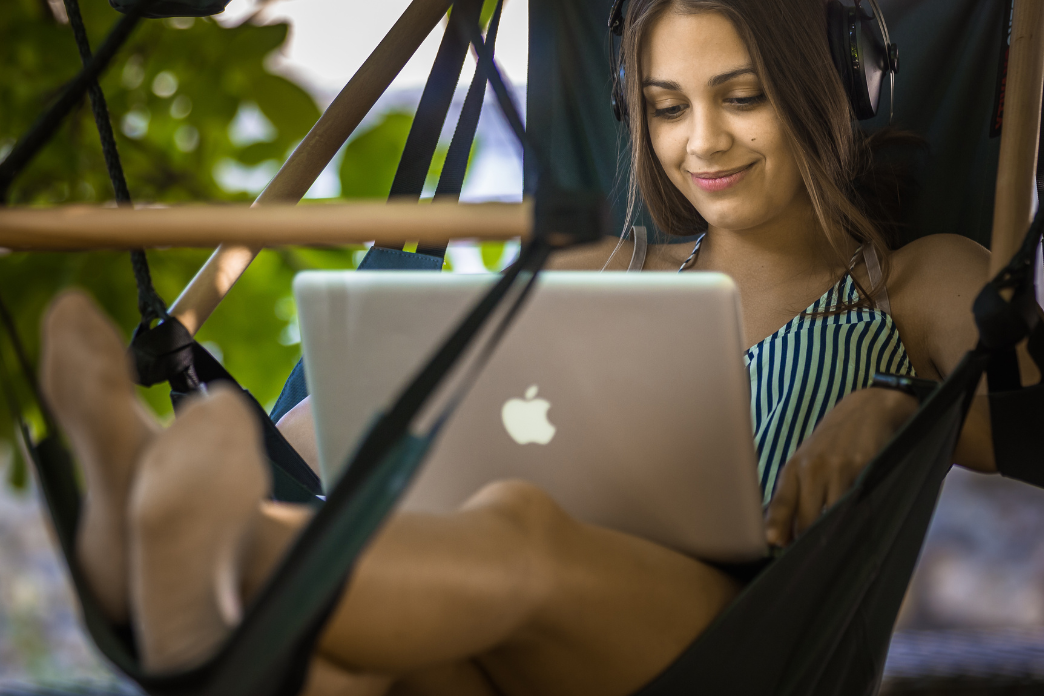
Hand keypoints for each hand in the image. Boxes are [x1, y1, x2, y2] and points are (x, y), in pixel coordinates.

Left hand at [764, 387, 917, 546]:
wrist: (867, 409)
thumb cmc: (832, 442)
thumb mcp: (807, 461)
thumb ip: (794, 493)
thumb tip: (779, 533)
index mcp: (794, 468)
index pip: (781, 502)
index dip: (777, 524)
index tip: (773, 543)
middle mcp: (812, 468)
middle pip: (807, 516)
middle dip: (808, 540)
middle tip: (810, 560)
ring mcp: (838, 469)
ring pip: (832, 513)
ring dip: (833, 532)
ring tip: (834, 549)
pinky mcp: (863, 468)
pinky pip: (857, 502)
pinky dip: (855, 517)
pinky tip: (855, 527)